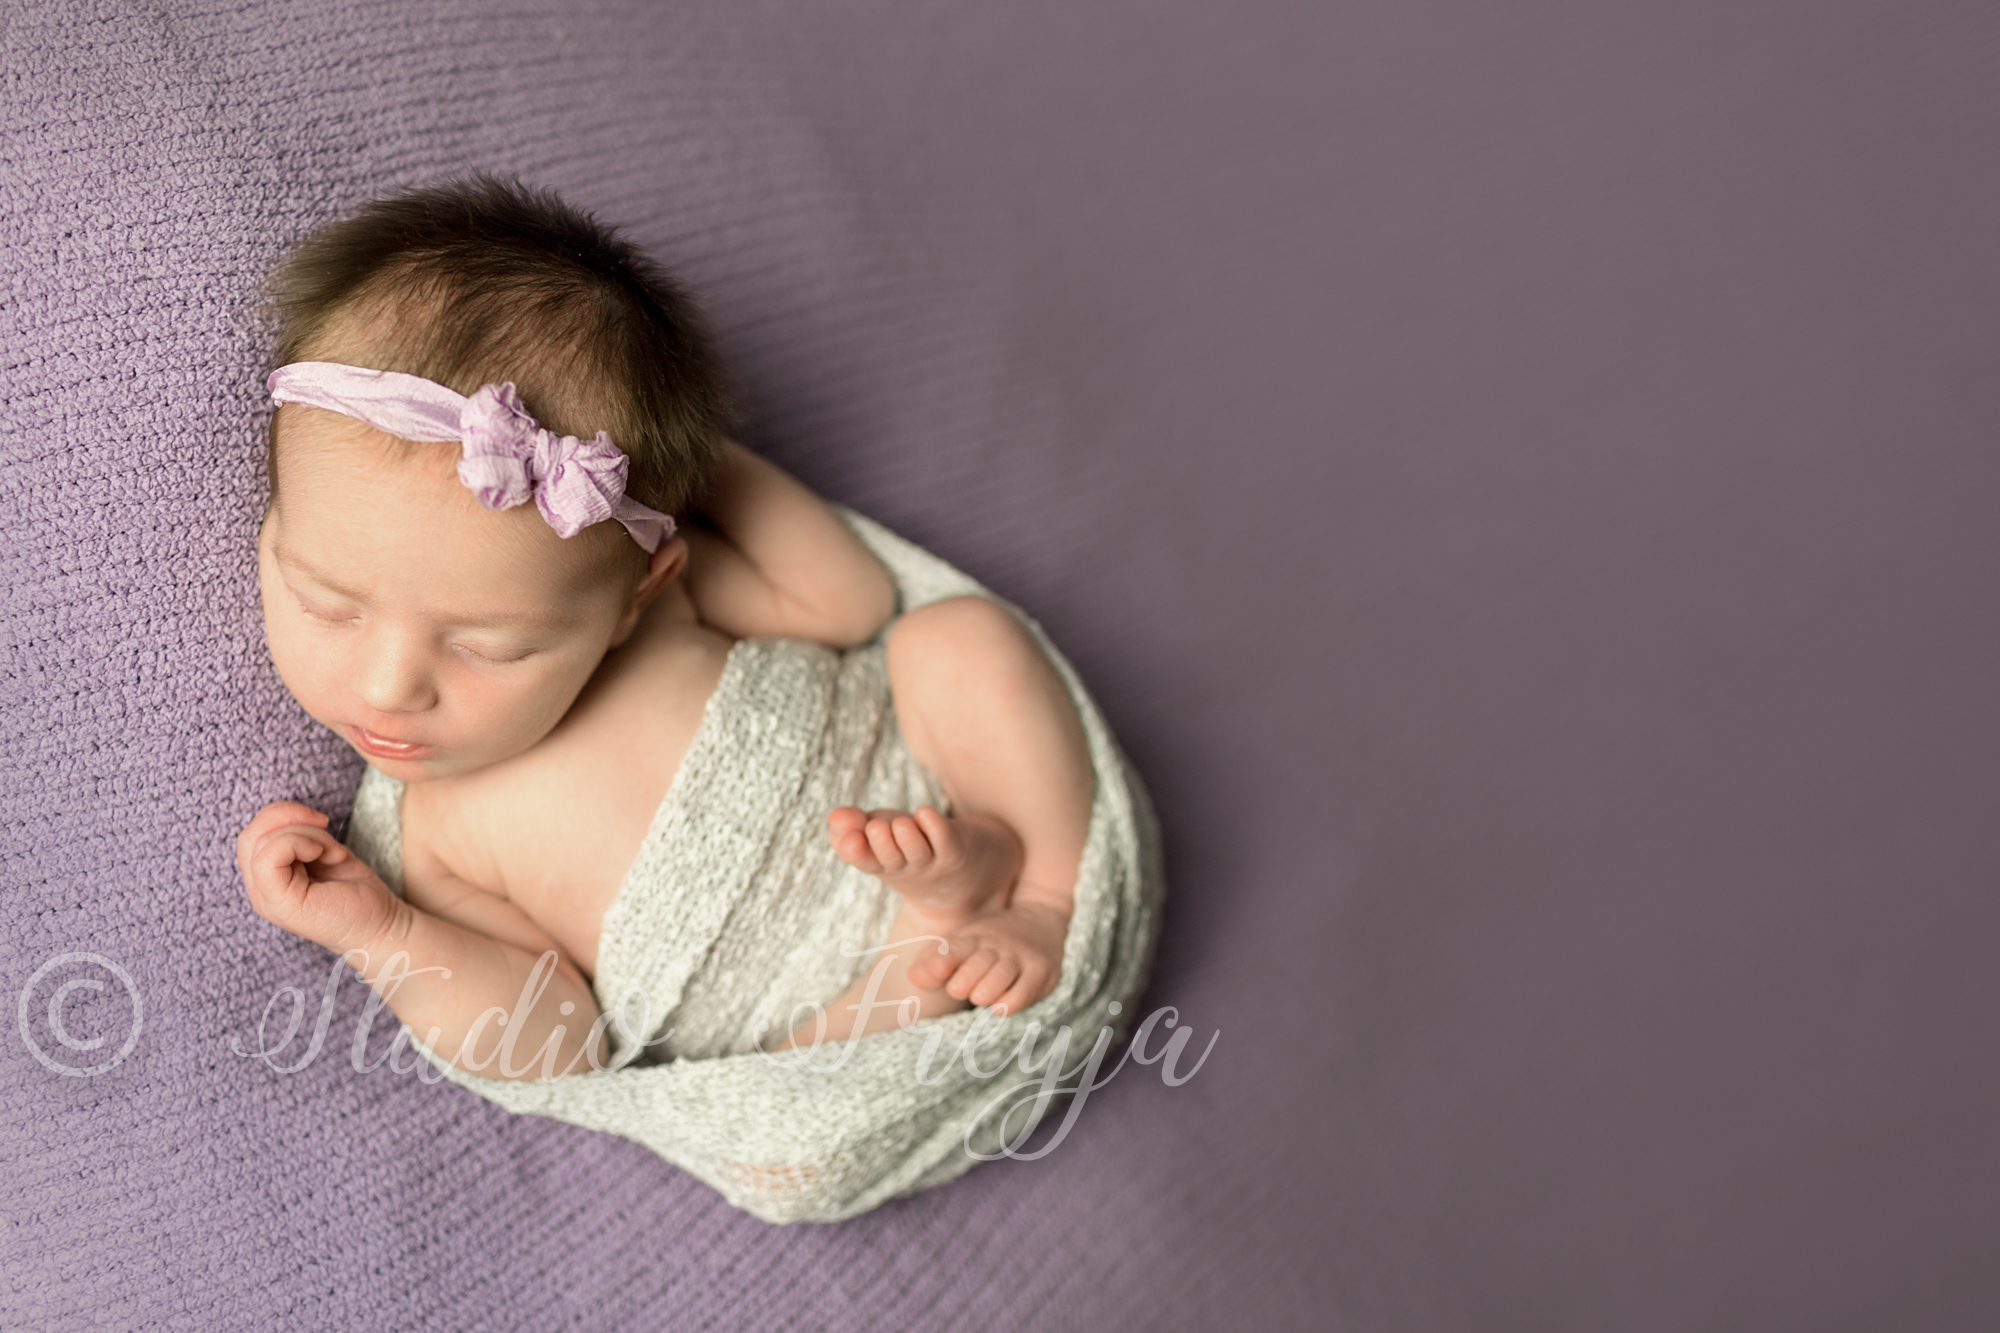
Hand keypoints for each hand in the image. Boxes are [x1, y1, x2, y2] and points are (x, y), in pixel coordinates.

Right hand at [237, 801, 402, 958]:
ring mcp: (266, 899)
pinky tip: (327, 856)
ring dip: (304, 833)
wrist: (380, 927)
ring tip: (330, 851)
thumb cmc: (355, 893)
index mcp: (267, 878)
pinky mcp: (279, 904)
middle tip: (326, 828)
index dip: (285, 815)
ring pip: (260, 841)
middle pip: (250, 834)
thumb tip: (287, 813)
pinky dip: (299, 843)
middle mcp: (260, 890)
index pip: (253, 833)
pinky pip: (268, 858)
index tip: (324, 825)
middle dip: (291, 818)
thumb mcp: (321, 853)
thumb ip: (296, 837)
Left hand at [908, 900, 1069, 1016]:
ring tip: (979, 995)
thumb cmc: (988, 946)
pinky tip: (998, 1005)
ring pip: (1000, 978)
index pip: (955, 947)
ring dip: (984, 992)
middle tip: (958, 989)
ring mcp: (1021, 957)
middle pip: (977, 965)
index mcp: (972, 937)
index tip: (937, 969)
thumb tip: (915, 977)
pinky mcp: (1041, 972)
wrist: (1040, 923)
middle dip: (963, 982)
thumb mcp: (959, 946)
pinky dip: (1006, 1004)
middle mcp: (997, 944)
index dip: (944, 959)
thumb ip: (932, 964)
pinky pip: (1022, 994)